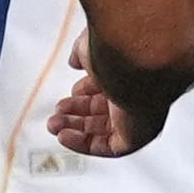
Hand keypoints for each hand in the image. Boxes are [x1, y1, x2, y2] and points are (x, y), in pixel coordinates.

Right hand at [44, 55, 165, 157]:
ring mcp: (140, 116)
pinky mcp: (138, 136)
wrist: (140, 61)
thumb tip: (75, 61)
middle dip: (76, 113)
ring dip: (75, 129)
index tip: (71, 92)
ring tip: (53, 124)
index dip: (86, 91)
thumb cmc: (121, 48)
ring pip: (103, 130)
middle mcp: (139, 95)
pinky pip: (108, 147)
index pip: (109, 87)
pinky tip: (64, 136)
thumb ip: (82, 54)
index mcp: (133, 72)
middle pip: (104, 111)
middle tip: (56, 113)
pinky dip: (83, 144)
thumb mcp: (93, 45)